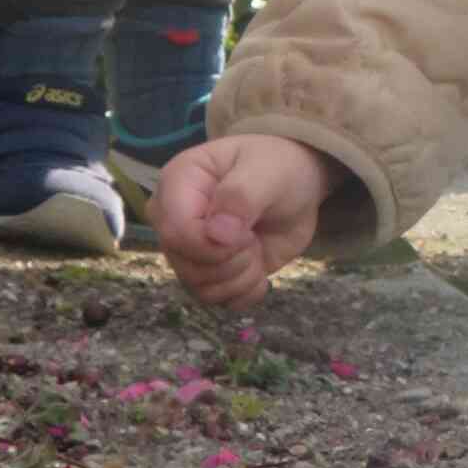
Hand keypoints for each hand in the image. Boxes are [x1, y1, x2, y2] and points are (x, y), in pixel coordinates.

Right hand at [154, 136, 339, 309]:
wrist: (295, 188)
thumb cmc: (277, 168)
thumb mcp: (268, 172)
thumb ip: (241, 197)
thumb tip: (216, 235)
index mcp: (177, 184)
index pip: (176, 233)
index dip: (215, 246)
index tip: (247, 233)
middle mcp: (172, 220)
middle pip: (186, 266)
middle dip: (232, 262)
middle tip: (254, 236)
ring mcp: (188, 249)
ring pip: (199, 288)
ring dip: (241, 277)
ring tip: (257, 248)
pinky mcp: (207, 271)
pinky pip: (216, 299)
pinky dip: (245, 291)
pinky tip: (259, 268)